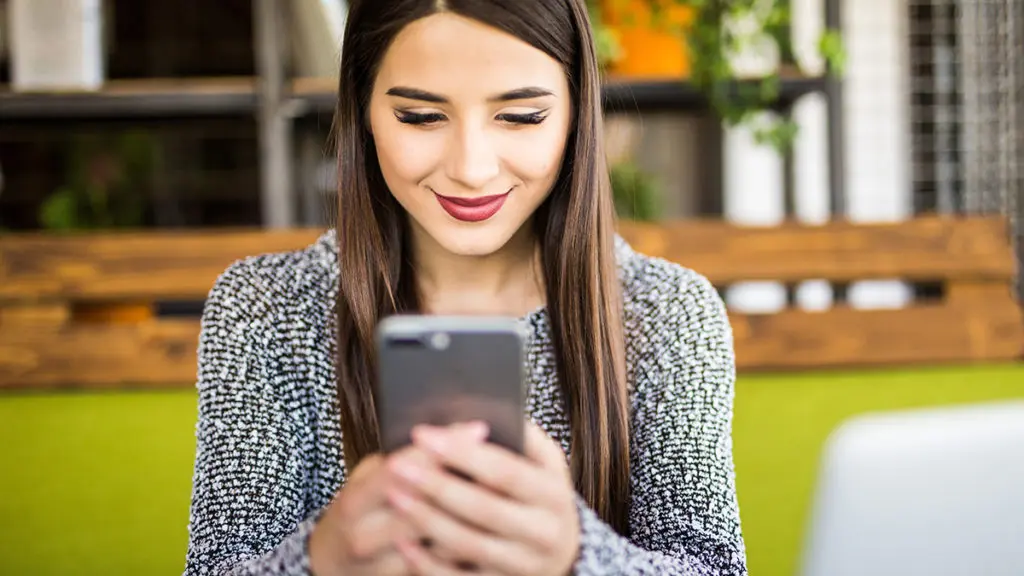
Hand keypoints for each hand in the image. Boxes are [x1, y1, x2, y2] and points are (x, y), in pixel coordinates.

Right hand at [308, 423, 489, 575]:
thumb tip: (457, 434)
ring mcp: (384, 563)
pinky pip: (445, 563)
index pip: (405, 466)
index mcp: (356, 498)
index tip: (479, 427)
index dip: (444, 446)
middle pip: (425, 502)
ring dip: (475, 512)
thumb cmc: (360, 509)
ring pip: (440, 537)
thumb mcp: (368, 478)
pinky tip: (495, 523)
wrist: (332, 560)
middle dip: (466, 479)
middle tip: (505, 458)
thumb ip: (402, 462)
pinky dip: (471, 541)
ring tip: (508, 488)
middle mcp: (365, 534)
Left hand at [386, 421, 580, 574]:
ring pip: (470, 545)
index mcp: (553, 492)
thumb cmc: (539, 491)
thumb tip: (472, 415)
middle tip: (398, 466)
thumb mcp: (543, 461)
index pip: (505, 470)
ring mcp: (524, 564)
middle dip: (438, 485)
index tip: (423, 434)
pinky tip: (404, 543)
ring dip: (428, 520)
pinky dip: (429, 563)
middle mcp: (545, 531)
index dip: (462, 453)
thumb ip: (519, 436)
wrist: (562, 548)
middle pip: (485, 508)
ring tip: (395, 496)